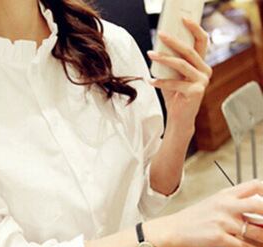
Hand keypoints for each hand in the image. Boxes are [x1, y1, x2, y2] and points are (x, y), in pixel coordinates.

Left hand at [147, 17, 212, 133]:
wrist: (179, 119)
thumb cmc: (175, 97)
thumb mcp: (172, 77)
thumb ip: (169, 64)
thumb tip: (157, 47)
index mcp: (201, 65)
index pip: (202, 42)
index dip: (195, 28)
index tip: (183, 18)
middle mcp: (205, 71)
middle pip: (190, 50)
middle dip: (174, 41)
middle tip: (160, 34)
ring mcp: (202, 82)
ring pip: (182, 64)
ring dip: (164, 58)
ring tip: (150, 54)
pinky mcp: (196, 92)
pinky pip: (175, 82)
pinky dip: (160, 81)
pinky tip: (150, 80)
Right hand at [163, 180, 262, 246]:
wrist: (172, 230)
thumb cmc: (192, 219)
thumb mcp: (213, 204)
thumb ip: (234, 205)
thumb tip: (256, 213)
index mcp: (225, 195)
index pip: (255, 186)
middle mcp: (226, 206)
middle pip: (260, 205)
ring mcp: (223, 222)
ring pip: (257, 231)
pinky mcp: (219, 239)